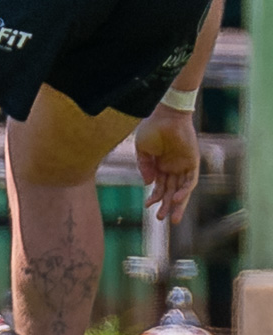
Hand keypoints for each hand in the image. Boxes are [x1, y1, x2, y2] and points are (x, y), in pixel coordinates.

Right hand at [135, 104, 200, 223]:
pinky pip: (190, 180)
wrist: (166, 115)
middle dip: (166, 206)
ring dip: (177, 204)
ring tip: (173, 219)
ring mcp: (183, 166)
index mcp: (160, 165)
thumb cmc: (152, 128)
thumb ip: (144, 166)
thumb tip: (148, 183)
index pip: (158, 186)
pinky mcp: (192, 162)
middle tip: (161, 219)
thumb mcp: (142, 149)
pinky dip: (184, 191)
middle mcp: (172, 168)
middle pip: (170, 191)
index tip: (147, 206)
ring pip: (182, 190)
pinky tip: (177, 199)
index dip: (154, 197)